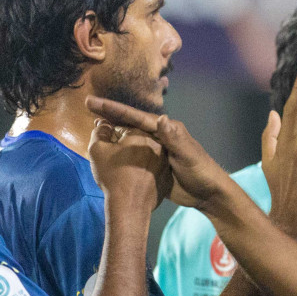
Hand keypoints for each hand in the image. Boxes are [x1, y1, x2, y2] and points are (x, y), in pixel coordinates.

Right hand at [85, 98, 238, 215]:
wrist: (208, 194)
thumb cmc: (201, 172)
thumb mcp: (188, 156)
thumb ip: (175, 139)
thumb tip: (161, 119)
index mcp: (166, 129)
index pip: (135, 116)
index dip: (113, 109)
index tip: (93, 101)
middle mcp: (159, 136)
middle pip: (129, 122)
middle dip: (109, 114)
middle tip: (88, 106)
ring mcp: (155, 150)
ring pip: (129, 137)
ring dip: (112, 130)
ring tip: (93, 124)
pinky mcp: (153, 164)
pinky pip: (132, 153)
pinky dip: (119, 149)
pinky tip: (107, 149)